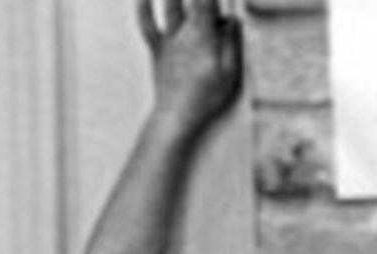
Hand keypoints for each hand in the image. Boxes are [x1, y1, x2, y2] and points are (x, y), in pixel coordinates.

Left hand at [139, 0, 244, 139]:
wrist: (175, 117)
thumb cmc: (203, 99)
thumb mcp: (230, 72)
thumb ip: (232, 42)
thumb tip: (233, 21)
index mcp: (204, 37)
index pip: (207, 1)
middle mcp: (184, 34)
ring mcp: (168, 40)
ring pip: (170, 5)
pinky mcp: (157, 49)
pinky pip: (147, 25)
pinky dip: (144, 8)